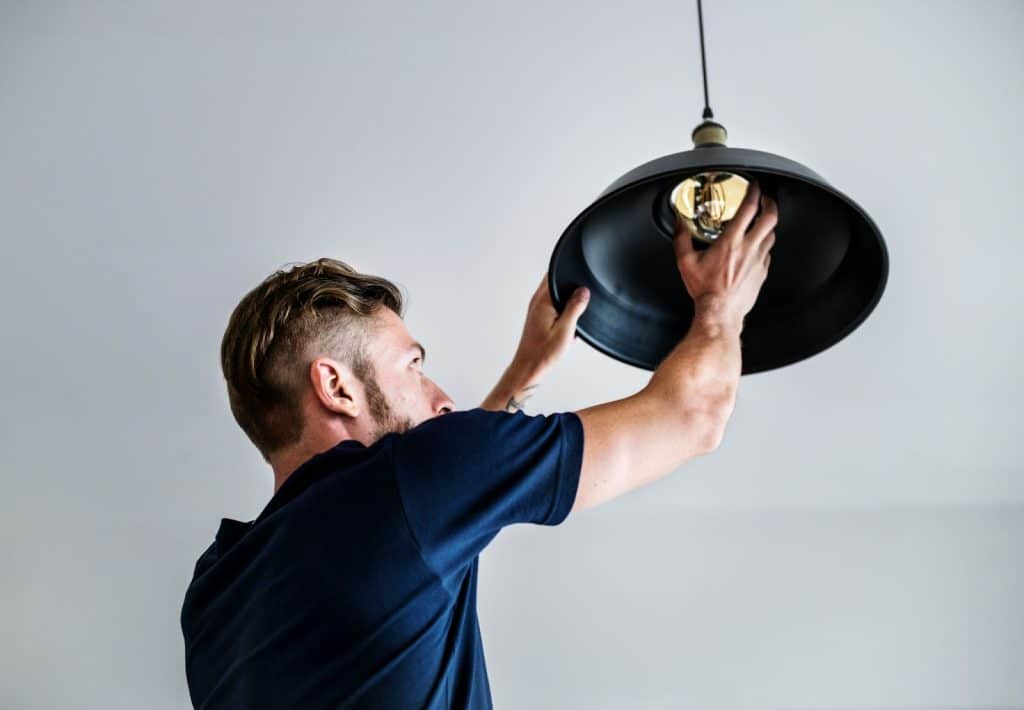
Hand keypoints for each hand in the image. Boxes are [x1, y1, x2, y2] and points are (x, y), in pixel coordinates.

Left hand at [510, 275, 589, 381]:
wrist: (529, 368)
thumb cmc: (543, 353)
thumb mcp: (565, 330)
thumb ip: (574, 308)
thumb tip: (583, 291)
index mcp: (543, 301)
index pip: (555, 274)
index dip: (568, 274)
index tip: (580, 281)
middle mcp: (537, 302)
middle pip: (557, 283)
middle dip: (571, 290)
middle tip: (579, 305)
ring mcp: (537, 309)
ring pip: (557, 297)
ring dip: (568, 305)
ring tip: (572, 321)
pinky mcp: (539, 318)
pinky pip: (555, 308)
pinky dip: (564, 315)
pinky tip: (567, 329)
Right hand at [673, 179, 775, 330]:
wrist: (720, 312)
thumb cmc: (706, 290)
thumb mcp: (686, 262)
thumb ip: (681, 238)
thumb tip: (679, 224)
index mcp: (731, 241)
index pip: (750, 208)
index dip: (754, 192)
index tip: (753, 186)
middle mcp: (749, 248)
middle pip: (770, 217)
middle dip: (770, 204)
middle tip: (765, 199)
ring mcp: (758, 260)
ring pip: (772, 234)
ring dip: (768, 224)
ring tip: (762, 221)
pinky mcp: (762, 272)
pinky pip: (768, 252)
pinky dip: (765, 244)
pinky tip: (757, 246)